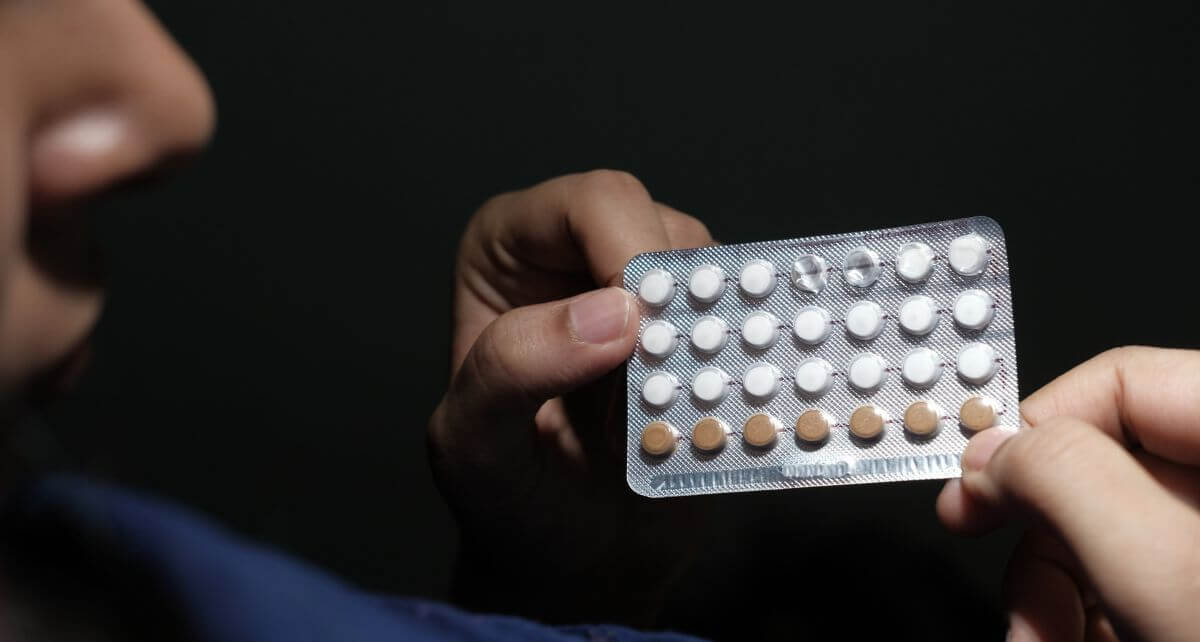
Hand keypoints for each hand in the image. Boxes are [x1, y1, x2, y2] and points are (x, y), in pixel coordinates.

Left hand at [427, 170, 712, 623]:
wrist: (577, 564)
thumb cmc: (510, 501)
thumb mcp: (474, 444)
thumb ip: (512, 368)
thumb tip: (611, 313)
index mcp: (510, 248)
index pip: (589, 205)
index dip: (629, 256)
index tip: (643, 341)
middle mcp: (583, 250)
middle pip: (665, 228)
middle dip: (677, 309)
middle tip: (665, 389)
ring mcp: (651, 290)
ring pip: (718, 273)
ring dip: (711, 345)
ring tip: (677, 413)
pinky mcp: (702, 333)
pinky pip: (750, 321)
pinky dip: (747, 365)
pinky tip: (719, 411)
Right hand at [937, 347, 1199, 640]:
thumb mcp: (1154, 559)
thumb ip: (1062, 477)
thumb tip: (991, 450)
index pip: (1119, 379)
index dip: (1036, 430)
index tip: (981, 490)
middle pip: (1104, 464)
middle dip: (1040, 537)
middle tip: (1011, 593)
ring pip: (1110, 532)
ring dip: (1054, 591)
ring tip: (1044, 638)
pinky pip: (1137, 579)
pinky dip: (1091, 614)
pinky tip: (1076, 638)